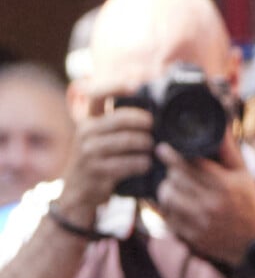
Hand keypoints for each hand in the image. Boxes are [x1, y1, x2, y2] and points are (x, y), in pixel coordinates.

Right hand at [57, 87, 154, 226]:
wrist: (78, 192)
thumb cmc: (98, 161)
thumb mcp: (99, 138)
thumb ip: (116, 124)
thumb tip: (149, 110)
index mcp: (88, 120)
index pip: (97, 94)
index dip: (116, 86)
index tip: (136, 84)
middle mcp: (86, 132)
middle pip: (120, 118)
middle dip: (142, 120)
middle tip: (154, 125)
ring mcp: (89, 153)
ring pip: (126, 142)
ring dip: (145, 144)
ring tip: (153, 147)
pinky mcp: (97, 171)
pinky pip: (126, 164)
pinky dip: (141, 164)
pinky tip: (147, 165)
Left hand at [155, 131, 254, 264]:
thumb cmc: (250, 205)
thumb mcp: (245, 176)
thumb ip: (229, 151)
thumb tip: (219, 126)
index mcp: (224, 185)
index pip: (189, 164)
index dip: (171, 155)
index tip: (162, 149)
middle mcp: (211, 204)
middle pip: (175, 180)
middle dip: (170, 172)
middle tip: (171, 170)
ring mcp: (201, 223)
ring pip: (168, 199)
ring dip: (166, 190)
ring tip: (171, 187)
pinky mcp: (194, 238)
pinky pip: (169, 219)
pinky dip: (169, 210)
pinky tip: (176, 206)